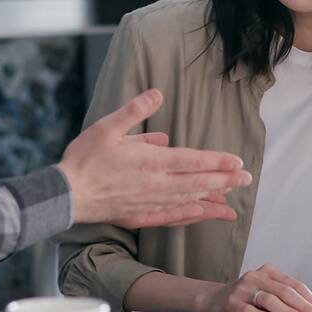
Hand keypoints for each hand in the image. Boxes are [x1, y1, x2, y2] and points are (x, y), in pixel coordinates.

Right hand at [58, 89, 251, 228]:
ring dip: (212, 199)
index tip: (237, 161)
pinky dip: (191, 216)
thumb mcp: (107, 126)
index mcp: (150, 161)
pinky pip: (172, 218)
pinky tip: (201, 215)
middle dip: (224, 181)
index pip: (191, 161)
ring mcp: (149, 203)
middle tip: (246, 179)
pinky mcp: (140, 215)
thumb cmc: (84, 159)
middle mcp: (155, 185)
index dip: (216, 161)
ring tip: (231, 199)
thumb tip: (158, 94)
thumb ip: (134, 111)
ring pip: (188, 202)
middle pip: (197, 183)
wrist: (65, 195)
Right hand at [206, 264, 311, 311]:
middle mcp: (256, 277)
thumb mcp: (266, 291)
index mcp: (268, 272)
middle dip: (305, 307)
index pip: (295, 285)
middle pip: (285, 291)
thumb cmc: (247, 298)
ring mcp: (243, 288)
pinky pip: (251, 310)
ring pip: (270, 300)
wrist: (214, 299)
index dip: (311, 300)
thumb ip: (285, 298)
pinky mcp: (232, 302)